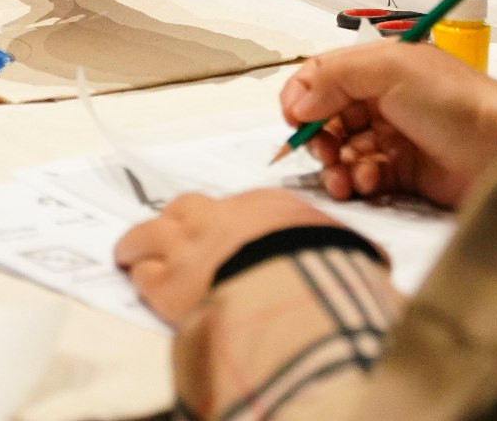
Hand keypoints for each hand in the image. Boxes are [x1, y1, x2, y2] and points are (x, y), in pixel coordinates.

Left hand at [113, 189, 346, 325]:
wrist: (290, 289)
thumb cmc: (320, 268)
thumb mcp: (343, 249)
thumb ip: (341, 249)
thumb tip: (368, 260)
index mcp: (263, 207)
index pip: (238, 208)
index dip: (226, 223)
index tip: (226, 233)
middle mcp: (219, 219)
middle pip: (185, 209)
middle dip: (177, 220)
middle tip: (172, 230)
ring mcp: (187, 248)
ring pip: (148, 234)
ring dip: (138, 242)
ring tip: (128, 250)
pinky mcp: (166, 284)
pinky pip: (142, 273)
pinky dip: (139, 275)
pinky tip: (136, 278)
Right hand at [283, 41, 496, 207]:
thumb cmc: (453, 102)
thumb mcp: (392, 70)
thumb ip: (336, 77)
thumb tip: (298, 103)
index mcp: (377, 68)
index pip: (322, 77)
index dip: (302, 98)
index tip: (294, 120)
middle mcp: (380, 100)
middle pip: (325, 119)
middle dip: (318, 139)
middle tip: (325, 153)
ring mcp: (390, 137)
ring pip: (341, 153)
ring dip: (335, 166)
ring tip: (345, 178)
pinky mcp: (400, 172)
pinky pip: (362, 177)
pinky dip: (359, 181)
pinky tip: (372, 181)